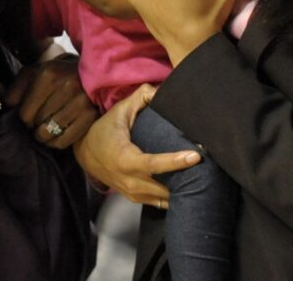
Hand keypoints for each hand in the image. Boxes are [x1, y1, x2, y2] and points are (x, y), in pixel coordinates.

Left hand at [6, 55, 98, 149]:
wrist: (90, 72)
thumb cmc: (56, 75)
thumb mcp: (33, 73)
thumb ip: (16, 88)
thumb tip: (7, 106)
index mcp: (48, 74)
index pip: (25, 112)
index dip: (24, 117)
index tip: (30, 112)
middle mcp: (66, 86)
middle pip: (36, 123)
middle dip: (35, 124)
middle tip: (40, 119)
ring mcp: (81, 101)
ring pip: (49, 133)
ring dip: (44, 134)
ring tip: (47, 126)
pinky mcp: (91, 115)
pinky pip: (64, 141)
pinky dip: (56, 142)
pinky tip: (57, 132)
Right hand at [73, 85, 199, 206]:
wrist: (84, 153)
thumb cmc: (104, 130)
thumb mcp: (120, 111)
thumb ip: (140, 98)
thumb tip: (160, 90)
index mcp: (125, 159)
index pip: (154, 164)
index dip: (176, 161)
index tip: (196, 156)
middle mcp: (129, 180)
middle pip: (163, 187)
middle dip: (186, 181)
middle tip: (208, 170)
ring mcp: (131, 193)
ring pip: (162, 199)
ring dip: (181, 191)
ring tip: (202, 181)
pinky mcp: (134, 198)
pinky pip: (157, 203)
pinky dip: (172, 197)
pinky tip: (186, 189)